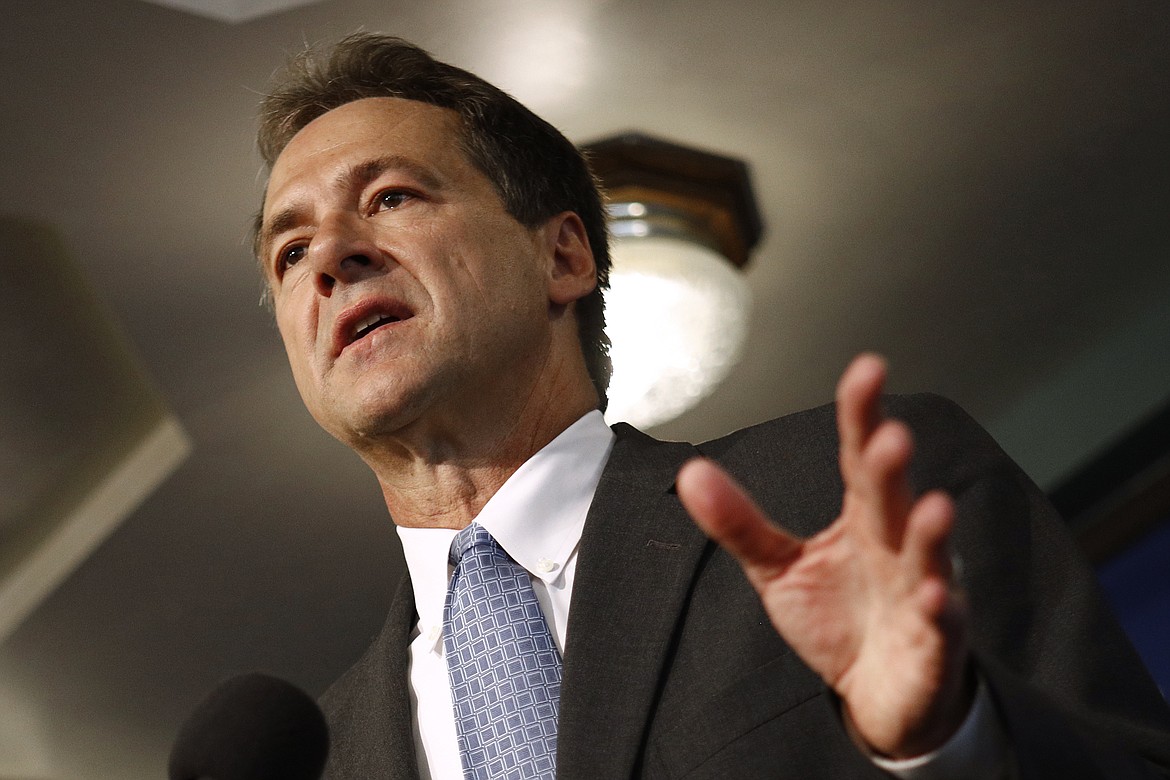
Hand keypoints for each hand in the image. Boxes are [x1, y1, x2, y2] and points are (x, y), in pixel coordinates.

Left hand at [677, 353, 972, 757]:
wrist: (879, 694)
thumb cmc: (836, 619)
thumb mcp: (777, 568)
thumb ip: (740, 522)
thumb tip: (691, 472)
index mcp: (862, 520)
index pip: (859, 459)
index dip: (862, 415)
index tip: (867, 370)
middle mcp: (895, 546)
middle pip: (891, 500)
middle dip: (892, 468)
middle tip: (890, 436)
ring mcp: (920, 592)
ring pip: (927, 556)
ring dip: (930, 533)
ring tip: (934, 506)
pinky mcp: (934, 643)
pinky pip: (941, 624)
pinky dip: (941, 610)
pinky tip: (936, 596)